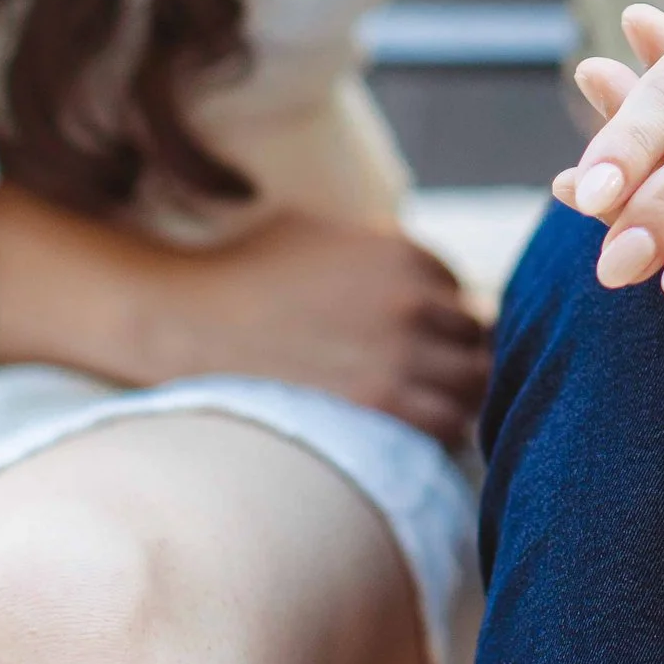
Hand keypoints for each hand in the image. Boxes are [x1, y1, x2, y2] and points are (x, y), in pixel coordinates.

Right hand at [0, 188, 489, 447]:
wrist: (184, 319)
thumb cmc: (245, 270)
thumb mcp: (321, 230)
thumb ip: (378, 248)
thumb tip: (422, 279)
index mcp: (405, 254)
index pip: (464, 296)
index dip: (445, 322)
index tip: (424, 344)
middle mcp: (414, 300)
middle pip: (479, 342)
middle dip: (460, 360)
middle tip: (431, 384)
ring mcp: (401, 353)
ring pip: (474, 386)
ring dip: (458, 398)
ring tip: (424, 411)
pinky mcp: (380, 405)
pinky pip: (446, 425)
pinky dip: (439, 429)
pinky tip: (409, 433)